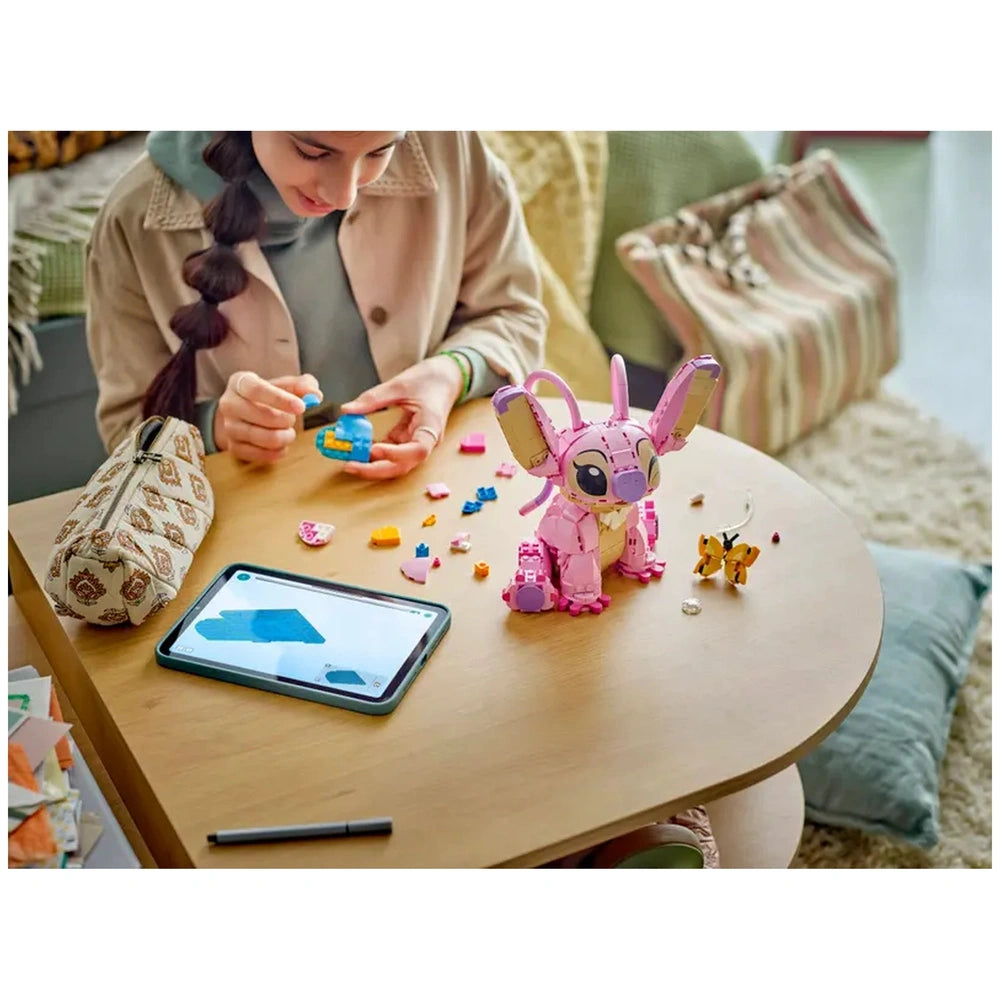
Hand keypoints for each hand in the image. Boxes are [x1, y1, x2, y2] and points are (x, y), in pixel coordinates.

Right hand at [214, 371, 320, 462]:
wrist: (245, 414)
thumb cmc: (268, 397)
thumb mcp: (284, 385)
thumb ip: (303, 385)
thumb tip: (315, 395)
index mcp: (240, 382)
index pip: (257, 390)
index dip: (281, 400)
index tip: (301, 407)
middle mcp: (229, 404)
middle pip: (261, 416)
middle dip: (286, 420)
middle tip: (293, 420)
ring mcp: (229, 427)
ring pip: (261, 437)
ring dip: (283, 437)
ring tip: (289, 432)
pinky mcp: (233, 447)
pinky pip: (258, 454)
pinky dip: (276, 452)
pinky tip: (282, 445)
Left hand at [338, 355, 463, 479]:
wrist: (445, 379)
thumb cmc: (429, 380)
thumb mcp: (399, 385)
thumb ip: (373, 399)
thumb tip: (347, 410)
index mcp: (431, 426)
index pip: (418, 450)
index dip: (395, 454)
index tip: (374, 449)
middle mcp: (426, 441)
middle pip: (403, 465)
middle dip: (375, 469)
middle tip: (350, 465)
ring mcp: (417, 444)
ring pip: (396, 464)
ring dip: (373, 465)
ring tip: (349, 460)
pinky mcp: (408, 441)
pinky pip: (391, 453)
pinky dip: (374, 454)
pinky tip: (357, 450)